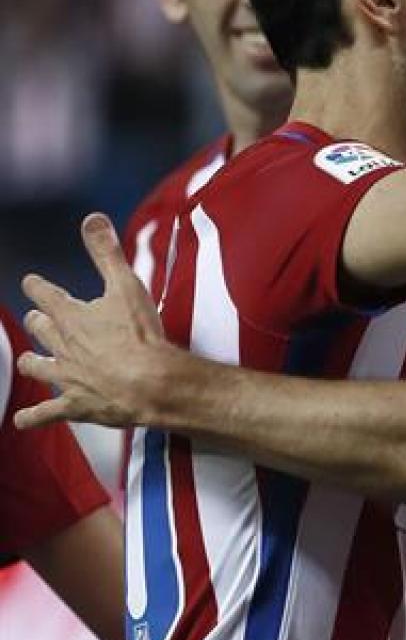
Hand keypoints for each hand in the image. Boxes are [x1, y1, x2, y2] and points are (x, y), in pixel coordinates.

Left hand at [14, 213, 171, 429]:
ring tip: (29, 360)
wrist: (150, 383)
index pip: (46, 294)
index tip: (31, 281)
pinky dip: (33, 417)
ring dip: (34, 362)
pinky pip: (47, 413)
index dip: (38, 286)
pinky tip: (22, 420)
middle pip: (42, 330)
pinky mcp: (76, 404)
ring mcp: (67, 377)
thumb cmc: (140, 334)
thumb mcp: (126, 284)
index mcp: (72, 315)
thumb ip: (106, 252)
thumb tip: (92, 219)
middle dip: (39, 322)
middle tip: (36, 318)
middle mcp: (63, 345)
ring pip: (40, 367)